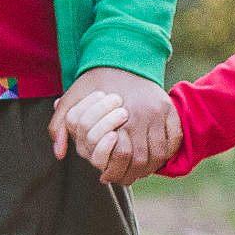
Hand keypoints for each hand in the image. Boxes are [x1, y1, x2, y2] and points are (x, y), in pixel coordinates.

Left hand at [51, 69, 179, 183]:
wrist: (122, 56)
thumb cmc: (94, 81)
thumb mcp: (72, 99)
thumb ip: (60, 126)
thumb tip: (60, 154)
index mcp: (121, 113)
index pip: (122, 155)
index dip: (114, 172)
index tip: (106, 177)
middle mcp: (143, 114)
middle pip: (143, 159)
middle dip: (132, 174)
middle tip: (123, 178)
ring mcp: (160, 112)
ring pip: (160, 153)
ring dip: (150, 167)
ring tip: (137, 172)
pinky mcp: (170, 109)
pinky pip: (174, 140)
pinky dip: (166, 153)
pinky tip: (153, 158)